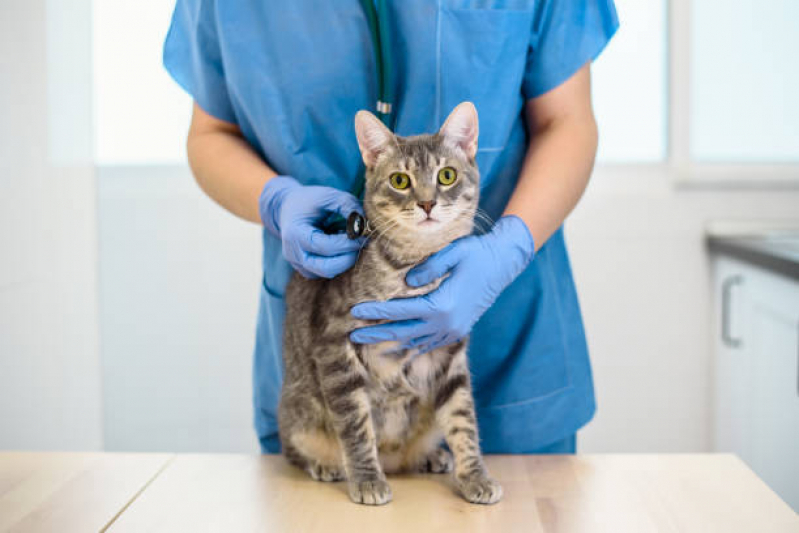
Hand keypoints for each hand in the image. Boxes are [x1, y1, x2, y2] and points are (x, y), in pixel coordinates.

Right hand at [259, 176, 363, 278]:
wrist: (287, 208)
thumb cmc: (309, 200)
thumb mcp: (328, 195)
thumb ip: (347, 205)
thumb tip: (365, 224)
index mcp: (295, 234)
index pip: (325, 247)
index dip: (347, 243)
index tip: (363, 235)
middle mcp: (293, 253)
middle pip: (326, 268)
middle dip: (349, 258)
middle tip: (362, 243)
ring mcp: (298, 264)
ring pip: (327, 273)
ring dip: (345, 260)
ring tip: (350, 241)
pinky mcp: (305, 269)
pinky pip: (326, 272)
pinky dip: (338, 262)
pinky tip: (341, 247)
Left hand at [349, 216, 534, 351]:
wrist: (505, 263)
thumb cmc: (478, 253)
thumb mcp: (453, 253)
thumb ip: (427, 268)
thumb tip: (406, 283)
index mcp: (442, 305)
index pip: (401, 311)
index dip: (376, 311)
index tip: (355, 310)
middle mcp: (446, 323)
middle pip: (403, 332)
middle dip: (376, 334)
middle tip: (352, 335)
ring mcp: (453, 330)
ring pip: (415, 341)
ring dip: (390, 342)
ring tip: (368, 343)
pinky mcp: (458, 330)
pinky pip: (429, 343)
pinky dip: (411, 346)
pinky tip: (398, 347)